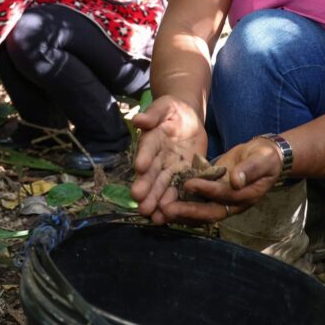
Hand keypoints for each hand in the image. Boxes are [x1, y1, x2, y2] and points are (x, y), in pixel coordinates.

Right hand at [130, 95, 207, 223]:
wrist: (187, 118)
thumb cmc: (172, 110)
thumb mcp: (164, 107)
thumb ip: (152, 114)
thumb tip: (137, 119)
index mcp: (151, 140)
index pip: (147, 149)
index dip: (143, 157)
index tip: (139, 168)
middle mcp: (158, 158)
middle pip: (152, 174)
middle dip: (147, 189)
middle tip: (141, 204)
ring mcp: (170, 168)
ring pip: (163, 186)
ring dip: (158, 201)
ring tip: (153, 217)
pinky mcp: (186, 173)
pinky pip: (180, 188)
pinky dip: (175, 201)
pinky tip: (171, 216)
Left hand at [158, 138, 284, 223]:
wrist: (263, 157)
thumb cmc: (265, 157)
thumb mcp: (262, 159)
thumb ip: (250, 169)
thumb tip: (236, 180)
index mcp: (246, 196)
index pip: (224, 195)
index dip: (207, 190)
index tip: (189, 183)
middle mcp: (232, 204)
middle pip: (209, 212)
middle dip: (188, 211)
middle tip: (167, 209)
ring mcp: (221, 201)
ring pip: (200, 211)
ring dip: (181, 212)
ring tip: (161, 210)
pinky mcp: (212, 194)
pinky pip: (196, 201)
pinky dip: (181, 203)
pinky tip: (164, 200)